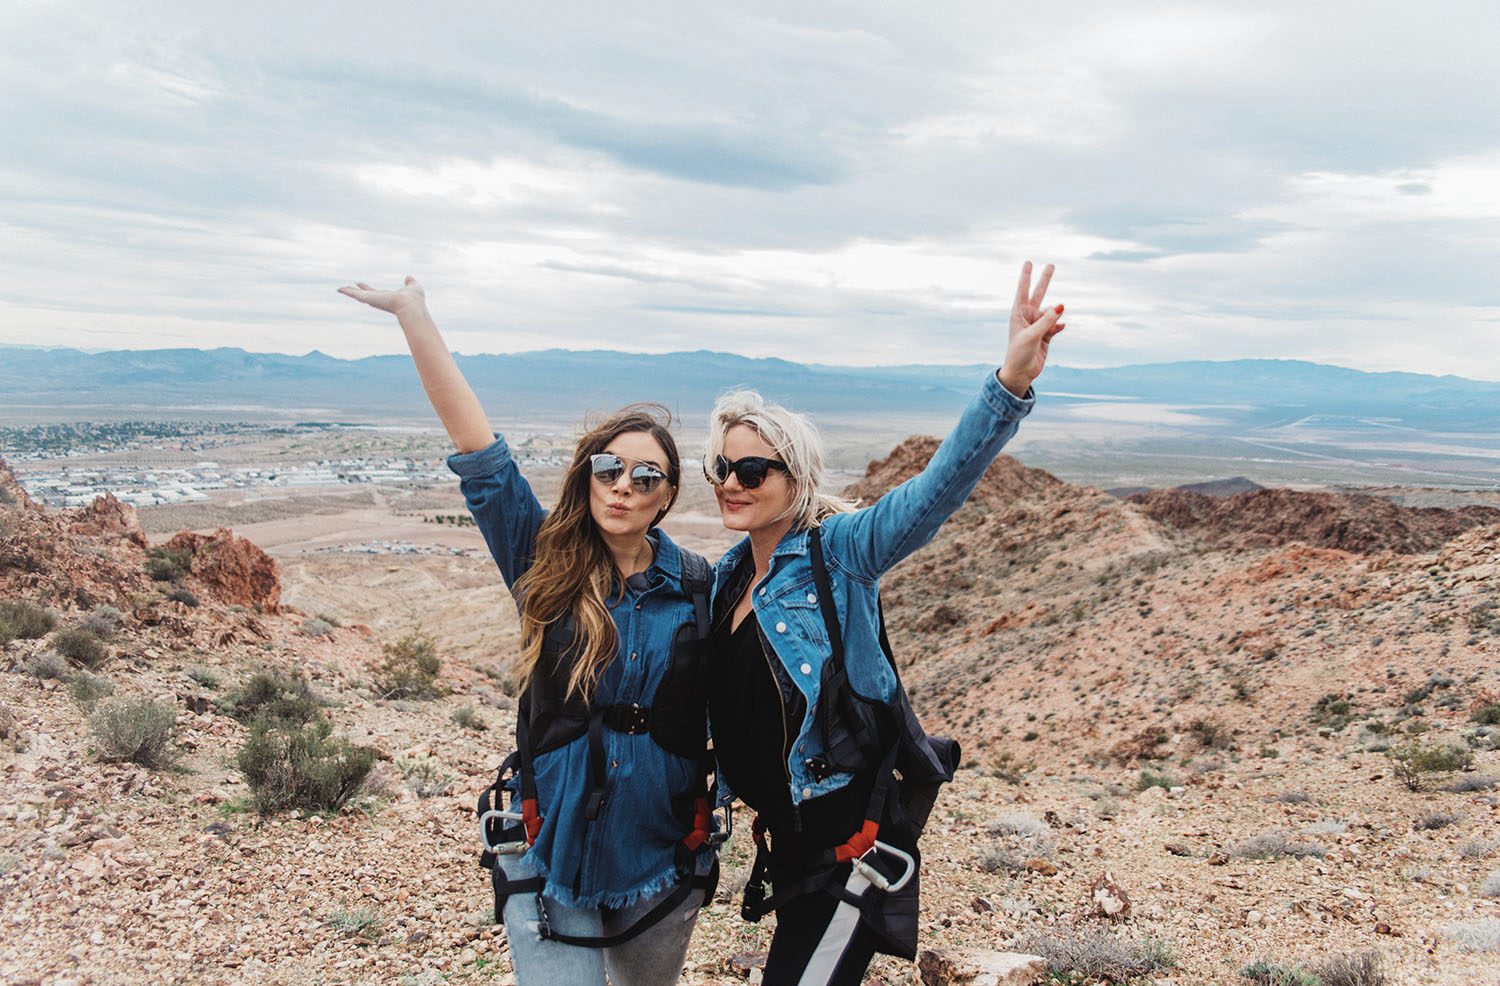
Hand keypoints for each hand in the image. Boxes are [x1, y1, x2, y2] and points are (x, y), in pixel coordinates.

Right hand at [337, 276, 426, 316]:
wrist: (411, 306)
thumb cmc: (415, 299)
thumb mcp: (413, 287)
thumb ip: (410, 283)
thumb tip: (409, 277)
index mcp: (388, 298)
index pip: (375, 293)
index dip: (367, 288)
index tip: (360, 283)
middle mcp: (379, 300)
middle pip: (364, 295)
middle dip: (356, 292)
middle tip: (346, 289)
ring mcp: (374, 300)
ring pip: (358, 296)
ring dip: (349, 292)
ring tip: (340, 289)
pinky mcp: (369, 298)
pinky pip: (356, 295)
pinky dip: (347, 292)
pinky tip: (340, 289)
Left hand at [998, 262, 1063, 397]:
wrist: (1021, 372)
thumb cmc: (1019, 353)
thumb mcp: (1032, 336)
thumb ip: (1046, 321)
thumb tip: (1061, 306)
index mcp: (1018, 314)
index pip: (1023, 290)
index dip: (1026, 276)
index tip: (1029, 262)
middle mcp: (1028, 317)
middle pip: (1039, 294)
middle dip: (1045, 280)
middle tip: (1051, 265)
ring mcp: (1037, 325)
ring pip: (1051, 313)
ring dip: (1053, 318)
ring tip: (1045, 333)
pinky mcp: (1045, 335)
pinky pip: (1055, 325)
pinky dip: (1058, 326)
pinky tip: (1061, 326)